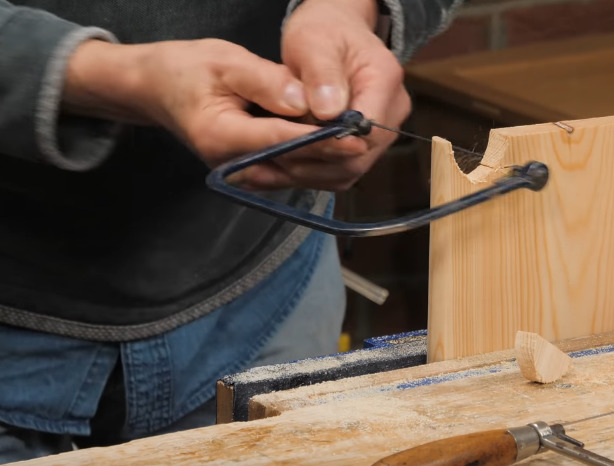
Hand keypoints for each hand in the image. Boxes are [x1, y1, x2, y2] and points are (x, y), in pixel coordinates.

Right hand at [62, 38, 369, 189]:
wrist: (159, 88)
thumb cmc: (188, 69)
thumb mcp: (225, 61)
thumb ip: (266, 81)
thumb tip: (306, 101)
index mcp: (222, 136)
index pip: (284, 142)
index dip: (323, 141)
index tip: (357, 135)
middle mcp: (233, 165)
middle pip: (297, 165)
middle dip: (335, 153)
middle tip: (371, 137)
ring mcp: (243, 174)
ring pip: (299, 175)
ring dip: (332, 160)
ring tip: (363, 138)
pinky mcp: (254, 173)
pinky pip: (294, 172)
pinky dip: (319, 160)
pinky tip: (342, 143)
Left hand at [280, 0, 411, 187]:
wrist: (335, 32)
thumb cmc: (324, 31)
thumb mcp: (313, 42)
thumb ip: (321, 75)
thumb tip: (328, 112)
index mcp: (385, 80)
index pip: (368, 129)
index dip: (331, 142)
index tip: (290, 141)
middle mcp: (393, 110)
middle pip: (360, 156)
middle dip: (314, 161)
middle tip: (271, 157)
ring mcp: (383, 131)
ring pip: (350, 169)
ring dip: (310, 172)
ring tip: (271, 165)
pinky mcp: (367, 144)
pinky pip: (342, 170)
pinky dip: (312, 172)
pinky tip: (284, 165)